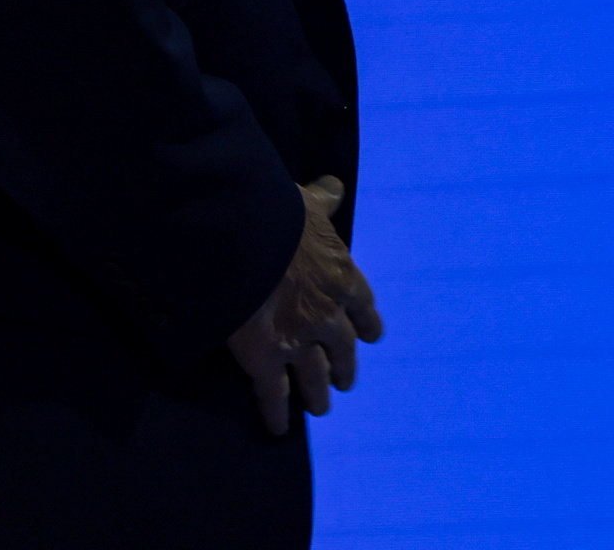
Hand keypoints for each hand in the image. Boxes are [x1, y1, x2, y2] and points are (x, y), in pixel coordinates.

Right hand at [226, 176, 381, 435]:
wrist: (244, 239)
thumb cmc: (276, 215)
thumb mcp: (305, 204)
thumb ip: (322, 201)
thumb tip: (335, 185)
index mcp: (343, 280)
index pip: (364, 310)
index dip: (366, 325)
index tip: (369, 336)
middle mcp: (329, 317)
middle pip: (344, 351)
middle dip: (344, 367)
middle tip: (344, 382)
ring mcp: (299, 343)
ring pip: (316, 378)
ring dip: (318, 394)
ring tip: (320, 407)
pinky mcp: (266, 359)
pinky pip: (273, 393)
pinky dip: (275, 413)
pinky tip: (277, 428)